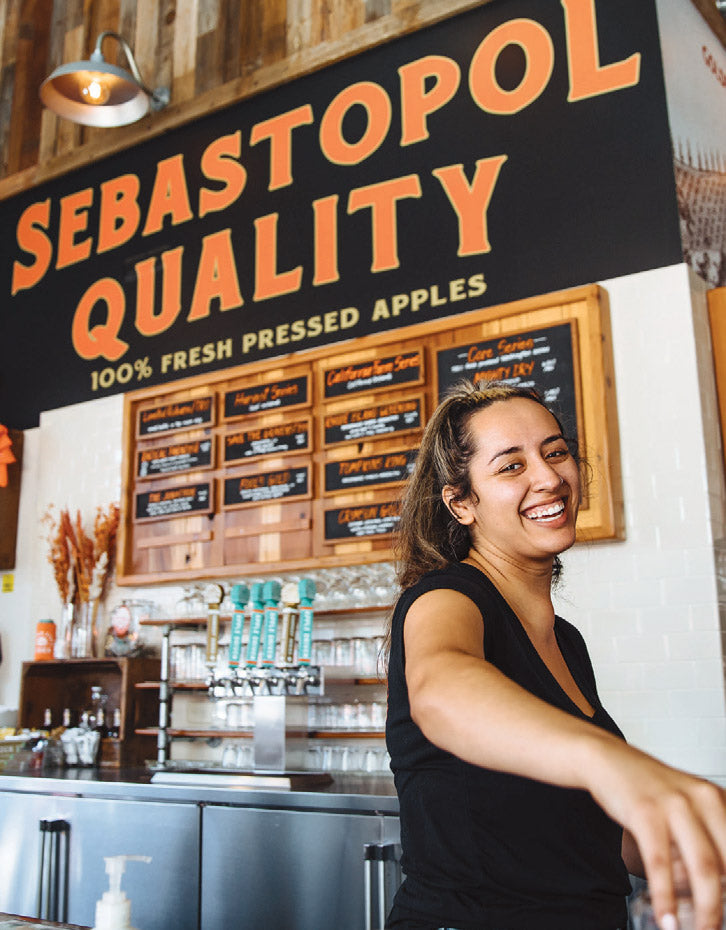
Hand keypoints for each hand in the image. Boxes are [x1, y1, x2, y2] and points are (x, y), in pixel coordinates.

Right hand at [588, 739, 725, 929]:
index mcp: (716, 798)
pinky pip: (661, 864)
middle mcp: (703, 799)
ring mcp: (674, 805)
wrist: (606, 759)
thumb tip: (718, 883)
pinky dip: (665, 898)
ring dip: (706, 910)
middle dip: (723, 903)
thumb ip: (706, 834)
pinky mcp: (646, 814)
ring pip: (704, 869)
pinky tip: (667, 920)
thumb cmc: (648, 788)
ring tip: (702, 929)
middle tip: (716, 926)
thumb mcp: (687, 802)